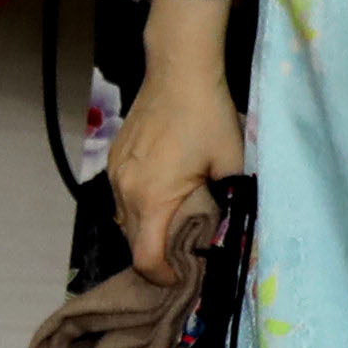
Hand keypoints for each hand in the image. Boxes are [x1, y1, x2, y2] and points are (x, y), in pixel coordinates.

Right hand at [108, 8, 245, 284]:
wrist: (179, 70)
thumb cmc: (207, 116)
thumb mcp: (230, 164)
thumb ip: (231, 202)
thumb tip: (234, 230)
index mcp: (152, 199)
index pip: (145, 258)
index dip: (162, 277)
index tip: (181, 277)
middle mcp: (125, 191)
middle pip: (132, 242)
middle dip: (156, 254)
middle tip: (184, 254)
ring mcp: (115, 173)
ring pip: (124, 219)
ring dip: (145, 230)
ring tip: (173, 227)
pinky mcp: (114, 157)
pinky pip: (121, 196)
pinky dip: (138, 207)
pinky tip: (161, 197)